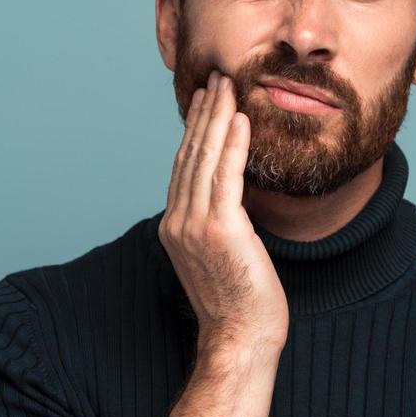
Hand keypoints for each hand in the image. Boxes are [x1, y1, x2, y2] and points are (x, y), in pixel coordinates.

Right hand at [158, 70, 288, 357]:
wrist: (240, 338)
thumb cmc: (240, 305)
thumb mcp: (222, 256)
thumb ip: (219, 224)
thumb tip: (233, 201)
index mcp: (175, 227)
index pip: (184, 167)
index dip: (195, 130)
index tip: (206, 101)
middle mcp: (177, 222)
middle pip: (190, 155)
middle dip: (204, 113)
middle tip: (217, 78)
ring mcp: (194, 225)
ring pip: (204, 158)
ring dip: (218, 118)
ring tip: (229, 86)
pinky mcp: (219, 229)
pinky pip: (225, 175)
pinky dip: (231, 143)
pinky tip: (241, 118)